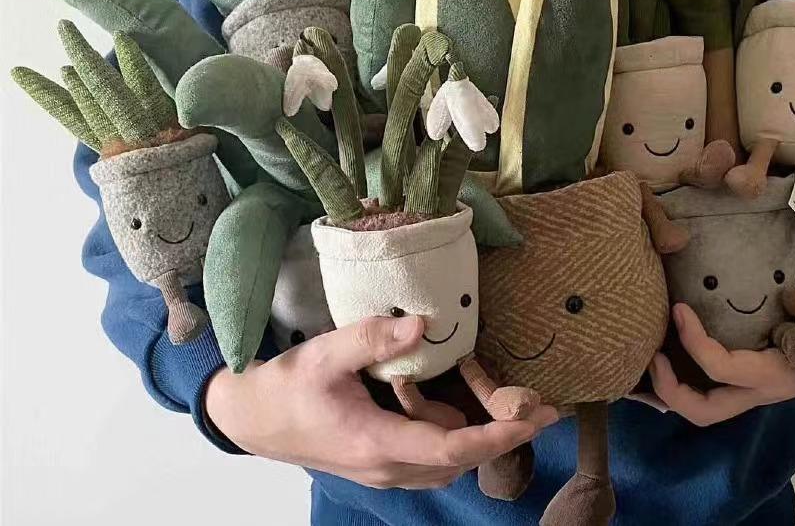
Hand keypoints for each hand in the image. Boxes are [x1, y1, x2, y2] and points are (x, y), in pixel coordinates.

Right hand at [205, 315, 558, 488]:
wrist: (253, 419)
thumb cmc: (287, 386)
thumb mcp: (326, 354)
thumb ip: (373, 337)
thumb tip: (423, 323)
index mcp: (376, 442)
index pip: (451, 449)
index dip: (498, 436)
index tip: (535, 419)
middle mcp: (388, 468)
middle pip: (461, 459)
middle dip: (502, 433)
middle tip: (539, 404)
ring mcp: (386, 472)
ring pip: (449, 462)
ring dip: (475, 431)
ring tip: (487, 389)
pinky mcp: (383, 465)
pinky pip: (432, 458)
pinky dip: (451, 432)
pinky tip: (439, 394)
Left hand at [647, 290, 794, 426]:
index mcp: (779, 375)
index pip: (723, 369)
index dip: (695, 343)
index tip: (680, 308)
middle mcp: (762, 388)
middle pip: (705, 411)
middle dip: (670, 389)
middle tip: (651, 352)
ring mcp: (757, 386)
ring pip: (706, 404)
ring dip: (674, 386)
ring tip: (652, 349)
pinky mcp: (755, 374)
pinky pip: (712, 385)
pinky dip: (687, 371)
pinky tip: (673, 342)